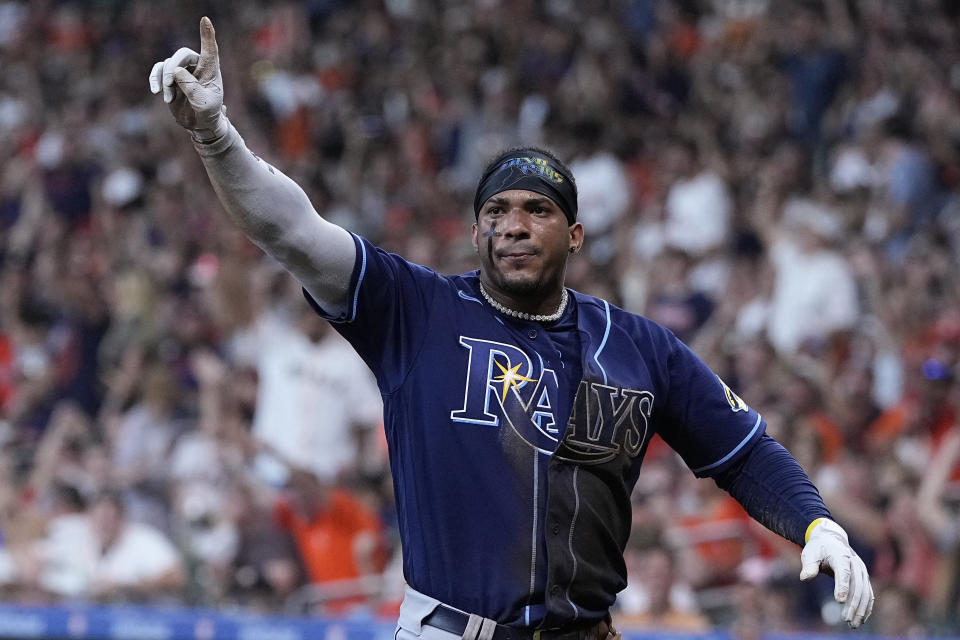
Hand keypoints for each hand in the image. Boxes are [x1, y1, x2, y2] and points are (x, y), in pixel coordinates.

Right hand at [148, 17, 226, 141]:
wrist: (199, 123)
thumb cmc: (207, 113)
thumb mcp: (203, 104)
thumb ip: (192, 88)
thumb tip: (176, 71)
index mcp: (210, 70)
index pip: (210, 49)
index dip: (207, 35)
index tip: (205, 20)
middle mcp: (196, 65)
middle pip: (182, 55)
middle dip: (173, 68)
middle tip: (170, 84)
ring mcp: (182, 70)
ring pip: (168, 64)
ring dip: (165, 80)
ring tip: (169, 98)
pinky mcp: (170, 76)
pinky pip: (158, 70)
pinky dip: (155, 79)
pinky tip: (155, 91)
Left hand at [800, 519, 873, 627]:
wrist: (831, 539)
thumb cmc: (818, 548)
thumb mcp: (810, 554)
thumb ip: (809, 566)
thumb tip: (804, 578)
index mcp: (841, 556)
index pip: (844, 572)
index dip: (843, 586)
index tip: (839, 601)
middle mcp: (855, 563)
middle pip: (857, 585)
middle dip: (853, 604)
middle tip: (846, 620)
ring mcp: (861, 571)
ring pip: (865, 592)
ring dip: (861, 609)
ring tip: (853, 624)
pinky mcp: (863, 578)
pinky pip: (868, 593)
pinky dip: (866, 606)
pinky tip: (861, 619)